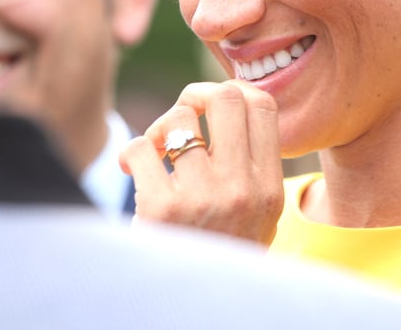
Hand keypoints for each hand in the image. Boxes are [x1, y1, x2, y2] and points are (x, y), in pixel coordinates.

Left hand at [119, 80, 283, 244]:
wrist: (191, 309)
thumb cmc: (219, 255)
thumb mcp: (257, 217)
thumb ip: (252, 168)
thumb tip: (230, 101)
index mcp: (270, 188)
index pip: (263, 106)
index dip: (233, 91)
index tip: (212, 108)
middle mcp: (242, 189)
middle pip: (226, 98)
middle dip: (196, 96)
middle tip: (180, 118)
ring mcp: (203, 198)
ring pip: (178, 118)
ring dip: (158, 128)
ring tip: (152, 152)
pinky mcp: (161, 210)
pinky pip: (141, 147)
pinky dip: (130, 152)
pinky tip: (130, 170)